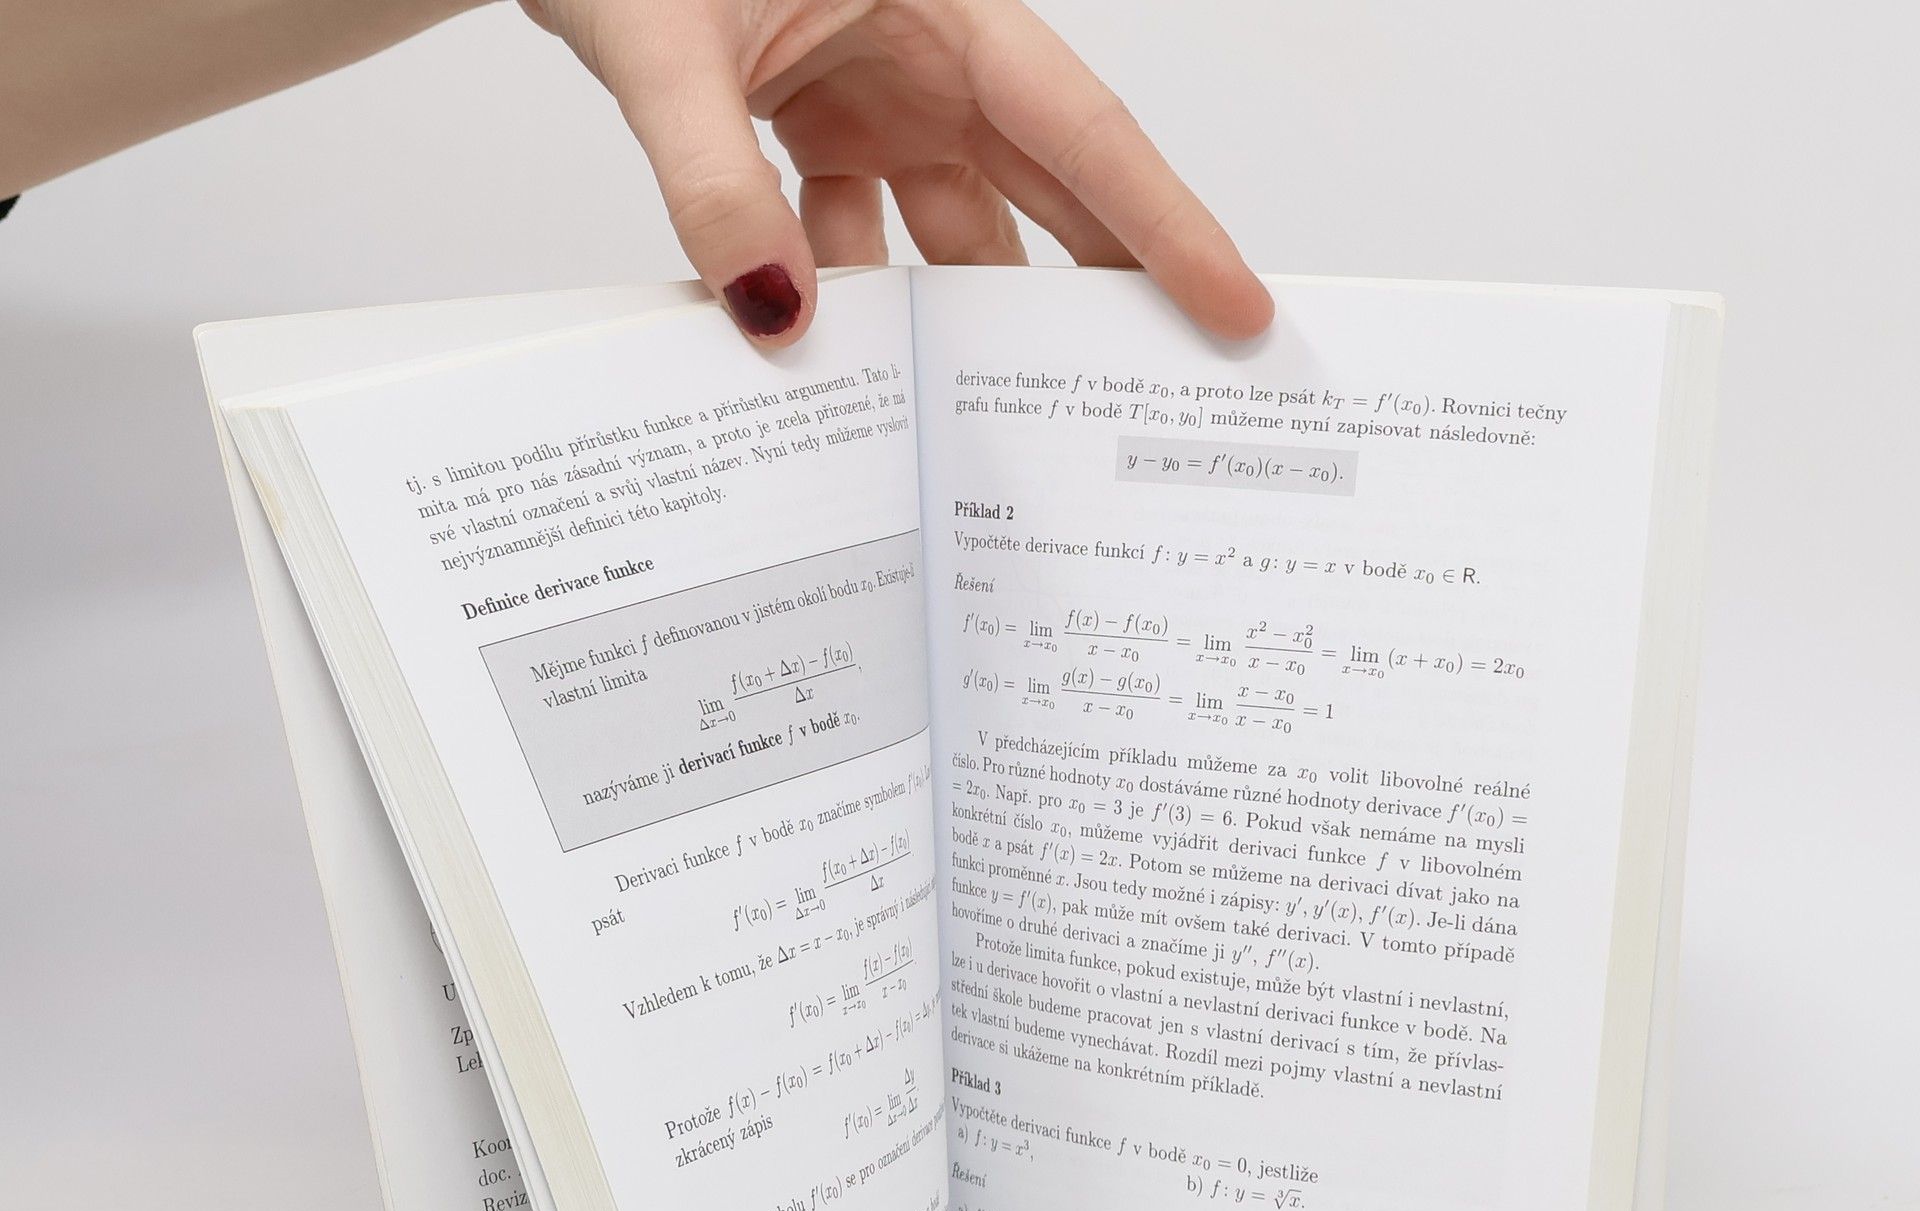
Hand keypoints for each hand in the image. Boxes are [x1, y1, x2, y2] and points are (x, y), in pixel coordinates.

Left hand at [516, 0, 1272, 343]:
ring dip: (953, 325)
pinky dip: (848, 304)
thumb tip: (774, 316)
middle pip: (1044, 196)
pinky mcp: (823, 136)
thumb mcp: (665, 49)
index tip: (1232, 304)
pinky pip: (860, 241)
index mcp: (941, 5)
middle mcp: (927, 59)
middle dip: (1095, 297)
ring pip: (950, 236)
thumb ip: (715, 184)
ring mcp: (877, 103)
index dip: (1165, 226)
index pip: (1083, 133)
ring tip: (980, 425)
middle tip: (1145, 401)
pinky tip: (841, 370)